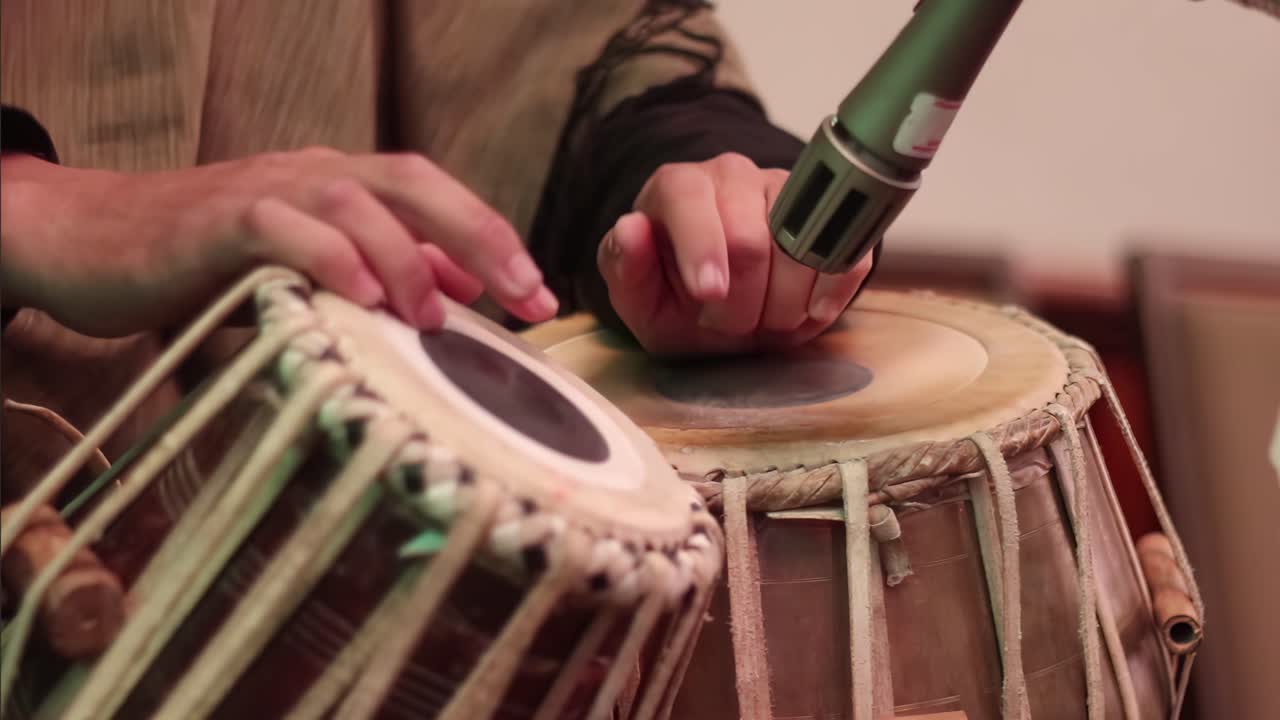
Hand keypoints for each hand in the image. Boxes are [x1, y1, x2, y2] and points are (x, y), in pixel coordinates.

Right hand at [0, 148, 556, 336]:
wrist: (95, 240)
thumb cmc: (209, 263)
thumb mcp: (310, 269)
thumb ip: (380, 272)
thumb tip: (457, 290)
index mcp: (342, 186)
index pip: (435, 199)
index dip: (496, 242)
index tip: (542, 301)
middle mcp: (313, 174)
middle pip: (414, 182)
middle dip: (481, 235)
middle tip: (526, 297)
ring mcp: (265, 190)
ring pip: (354, 199)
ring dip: (405, 258)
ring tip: (433, 318)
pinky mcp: (215, 219)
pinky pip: (281, 226)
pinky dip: (328, 258)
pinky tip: (359, 299)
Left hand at [597, 153, 872, 354]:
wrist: (722, 305)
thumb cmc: (674, 298)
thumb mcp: (637, 298)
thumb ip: (626, 266)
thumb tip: (630, 228)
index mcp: (678, 187)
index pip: (690, 200)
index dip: (703, 249)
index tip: (709, 294)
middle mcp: (732, 175)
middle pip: (751, 238)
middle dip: (742, 300)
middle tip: (728, 325)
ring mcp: (786, 190)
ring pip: (801, 249)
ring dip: (783, 305)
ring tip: (762, 320)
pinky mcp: (829, 215)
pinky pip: (845, 251)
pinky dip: (829, 293)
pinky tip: (808, 313)